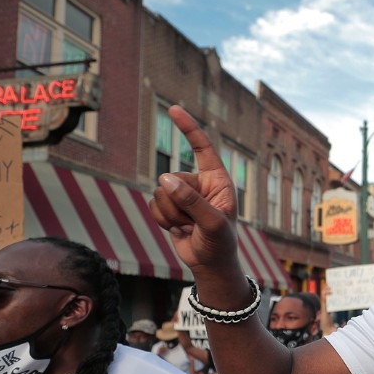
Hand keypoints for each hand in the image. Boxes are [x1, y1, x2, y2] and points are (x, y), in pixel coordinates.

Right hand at [149, 106, 240, 272]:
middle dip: (178, 205)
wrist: (210, 264)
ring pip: (159, 194)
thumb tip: (166, 179)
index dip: (188, 128)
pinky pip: (153, 206)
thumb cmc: (220, 243)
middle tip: (195, 223)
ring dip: (171, 216)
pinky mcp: (170, 208)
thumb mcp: (213, 223)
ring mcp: (184, 195)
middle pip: (171, 180)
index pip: (202, 148)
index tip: (173, 109)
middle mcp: (200, 183)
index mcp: (218, 180)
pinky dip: (162, 221)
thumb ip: (192, 201)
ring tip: (189, 227)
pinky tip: (178, 229)